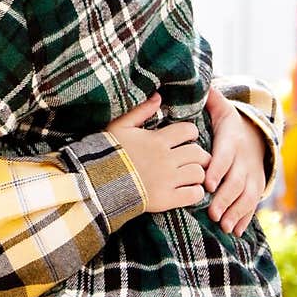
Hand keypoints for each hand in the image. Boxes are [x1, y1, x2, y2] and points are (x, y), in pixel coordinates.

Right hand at [107, 93, 210, 214]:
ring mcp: (167, 180)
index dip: (191, 133)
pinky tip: (189, 189)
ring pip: (198, 173)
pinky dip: (196, 192)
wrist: (97, 182)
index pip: (189, 131)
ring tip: (192, 174)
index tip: (187, 138)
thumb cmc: (106, 153)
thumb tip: (158, 96)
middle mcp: (166, 159)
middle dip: (200, 154)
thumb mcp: (119, 127)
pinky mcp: (166, 199)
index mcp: (157, 140)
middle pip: (198, 153)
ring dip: (198, 173)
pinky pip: (194, 195)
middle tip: (195, 158)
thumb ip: (140, 111)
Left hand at [203, 85, 267, 236]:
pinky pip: (252, 204)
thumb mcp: (221, 108)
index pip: (225, 155)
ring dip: (236, 211)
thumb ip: (210, 99)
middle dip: (225, 197)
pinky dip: (245, 218)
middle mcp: (244, 160)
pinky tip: (236, 231)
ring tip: (224, 225)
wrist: (254, 136)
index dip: (218, 168)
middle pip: (236, 180)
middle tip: (213, 212)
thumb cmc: (228, 124)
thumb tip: (200, 84)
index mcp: (232, 141)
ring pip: (246, 195)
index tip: (207, 182)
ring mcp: (252, 175)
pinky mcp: (255, 187)